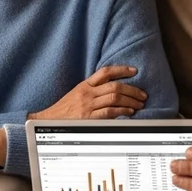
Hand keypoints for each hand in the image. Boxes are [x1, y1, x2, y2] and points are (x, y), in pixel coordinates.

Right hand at [29, 66, 147, 119]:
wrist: (49, 121)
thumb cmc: (64, 109)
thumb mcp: (76, 94)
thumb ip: (92, 90)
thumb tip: (113, 90)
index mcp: (85, 85)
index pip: (105, 72)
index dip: (121, 70)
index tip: (134, 71)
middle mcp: (87, 93)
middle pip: (115, 86)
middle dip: (132, 90)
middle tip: (143, 95)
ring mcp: (88, 105)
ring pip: (115, 98)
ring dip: (130, 101)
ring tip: (139, 104)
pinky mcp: (89, 118)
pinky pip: (110, 112)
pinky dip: (122, 111)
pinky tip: (129, 112)